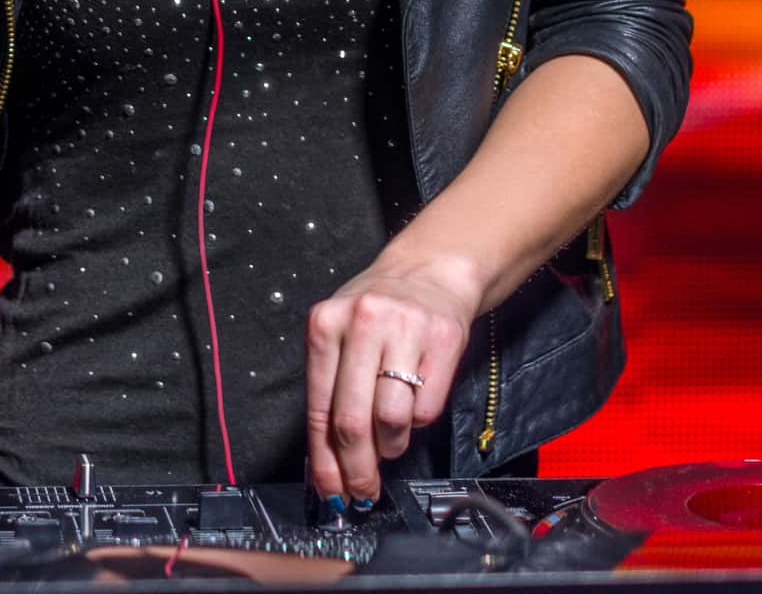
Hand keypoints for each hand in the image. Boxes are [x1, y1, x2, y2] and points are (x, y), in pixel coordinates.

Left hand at [303, 251, 479, 506]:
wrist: (428, 271)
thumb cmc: (377, 313)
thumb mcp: (340, 337)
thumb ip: (330, 392)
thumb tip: (329, 466)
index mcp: (325, 323)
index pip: (318, 408)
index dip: (325, 461)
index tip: (331, 491)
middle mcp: (362, 321)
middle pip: (352, 421)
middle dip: (357, 468)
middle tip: (364, 488)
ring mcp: (404, 328)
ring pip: (391, 420)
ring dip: (391, 445)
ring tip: (391, 437)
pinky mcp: (442, 338)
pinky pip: (427, 408)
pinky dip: (419, 420)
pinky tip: (414, 403)